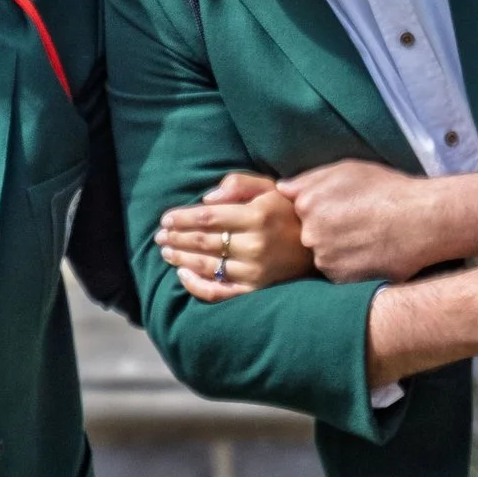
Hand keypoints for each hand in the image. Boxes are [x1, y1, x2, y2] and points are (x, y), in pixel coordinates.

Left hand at [155, 172, 313, 300]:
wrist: (318, 244)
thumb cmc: (288, 210)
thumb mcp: (269, 187)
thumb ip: (238, 184)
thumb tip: (206, 199)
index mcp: (257, 216)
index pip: (207, 217)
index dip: (181, 218)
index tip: (165, 219)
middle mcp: (255, 245)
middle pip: (203, 242)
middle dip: (176, 238)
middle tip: (159, 236)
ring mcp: (255, 271)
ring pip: (206, 266)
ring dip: (180, 259)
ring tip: (166, 252)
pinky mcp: (256, 290)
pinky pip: (219, 292)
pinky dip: (196, 286)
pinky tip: (182, 275)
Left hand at [277, 162, 477, 282]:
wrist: (423, 221)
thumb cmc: (388, 190)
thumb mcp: (347, 170)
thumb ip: (309, 180)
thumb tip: (281, 189)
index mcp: (307, 204)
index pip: (297, 212)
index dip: (318, 211)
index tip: (340, 210)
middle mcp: (310, 234)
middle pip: (308, 236)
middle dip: (325, 232)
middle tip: (356, 226)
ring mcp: (325, 260)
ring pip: (322, 256)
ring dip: (337, 252)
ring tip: (366, 240)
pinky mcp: (341, 280)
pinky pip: (337, 274)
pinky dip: (349, 267)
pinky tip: (369, 255)